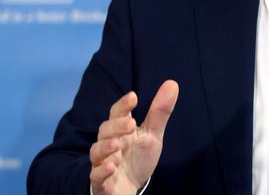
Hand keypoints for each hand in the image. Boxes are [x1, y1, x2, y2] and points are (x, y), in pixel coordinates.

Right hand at [89, 80, 178, 194]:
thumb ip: (159, 112)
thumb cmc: (138, 158)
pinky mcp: (101, 183)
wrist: (129, 188)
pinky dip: (101, 171)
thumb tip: (172, 83)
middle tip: (131, 124)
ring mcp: (103, 163)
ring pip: (97, 152)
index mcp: (121, 130)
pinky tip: (111, 167)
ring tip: (118, 145)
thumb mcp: (152, 135)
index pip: (117, 113)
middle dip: (116, 126)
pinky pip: (96, 176)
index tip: (133, 96)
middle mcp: (109, 144)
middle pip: (105, 130)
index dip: (123, 105)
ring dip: (106, 147)